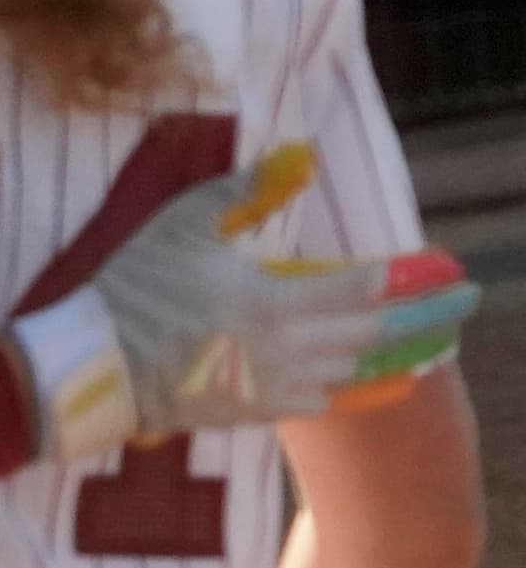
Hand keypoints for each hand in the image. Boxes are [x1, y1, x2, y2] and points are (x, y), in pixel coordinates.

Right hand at [64, 146, 479, 443]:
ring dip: (393, 350)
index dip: (409, 279)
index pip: (363, 290)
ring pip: (356, 370)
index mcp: (273, 300)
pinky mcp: (261, 409)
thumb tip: (296, 158)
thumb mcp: (181, 222)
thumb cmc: (137, 285)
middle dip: (427, 317)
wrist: (101, 365)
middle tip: (466, 303)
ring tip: (425, 336)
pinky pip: (325, 397)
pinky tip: (365, 374)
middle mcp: (289, 349)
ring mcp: (278, 385)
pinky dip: (351, 381)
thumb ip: (243, 191)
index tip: (448, 270)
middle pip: (375, 335)